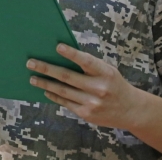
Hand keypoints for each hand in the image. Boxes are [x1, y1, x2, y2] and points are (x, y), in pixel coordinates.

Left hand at [28, 43, 143, 128]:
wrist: (131, 110)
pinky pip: (65, 102)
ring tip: (32, 77)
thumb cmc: (114, 84)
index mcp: (106, 73)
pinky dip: (54, 95)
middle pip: (68, 77)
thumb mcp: (107, 71)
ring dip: (45, 83)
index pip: (87, 61)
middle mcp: (99, 89)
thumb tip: (60, 55)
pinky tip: (45, 89)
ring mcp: (92, 103)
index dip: (72, 54)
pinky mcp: (86, 114)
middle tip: (30, 63)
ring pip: (63, 91)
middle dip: (46, 69)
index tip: (57, 46)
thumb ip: (89, 65)